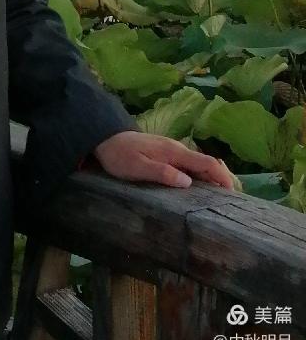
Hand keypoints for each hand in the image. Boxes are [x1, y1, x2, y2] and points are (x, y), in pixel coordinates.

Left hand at [91, 131, 234, 189]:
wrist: (106, 139)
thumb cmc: (120, 156)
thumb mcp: (138, 168)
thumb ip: (162, 173)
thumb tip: (188, 182)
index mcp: (174, 152)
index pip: (206, 163)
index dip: (222, 177)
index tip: (234, 193)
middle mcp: (178, 150)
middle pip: (208, 163)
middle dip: (223, 179)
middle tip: (233, 201)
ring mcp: (173, 151)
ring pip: (200, 164)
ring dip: (213, 178)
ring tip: (223, 198)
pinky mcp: (168, 154)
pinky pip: (191, 165)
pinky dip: (202, 176)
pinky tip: (202, 188)